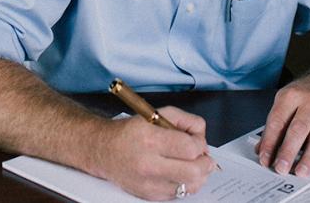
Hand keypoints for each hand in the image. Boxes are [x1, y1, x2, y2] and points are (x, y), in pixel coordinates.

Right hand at [93, 106, 216, 200]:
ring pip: (190, 186)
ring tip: (191, 164)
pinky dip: (184, 183)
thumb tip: (200, 133)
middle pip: (193, 171)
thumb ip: (183, 119)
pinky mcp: (150, 195)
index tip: (197, 141)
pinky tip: (177, 172)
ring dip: (198, 175)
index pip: (189, 148)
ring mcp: (149, 183)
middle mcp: (148, 164)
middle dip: (204, 163)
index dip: (200, 144)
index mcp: (150, 140)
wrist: (105, 150)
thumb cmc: (130, 132)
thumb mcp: (155, 114)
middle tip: (202, 156)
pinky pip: (179, 194)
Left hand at [255, 72, 309, 176]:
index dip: (270, 142)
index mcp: (291, 96)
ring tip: (299, 172)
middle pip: (298, 129)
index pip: (278, 121)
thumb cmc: (304, 94)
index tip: (265, 159)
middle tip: (280, 168)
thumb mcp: (285, 101)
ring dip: (307, 158)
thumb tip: (262, 150)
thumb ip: (274, 125)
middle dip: (288, 151)